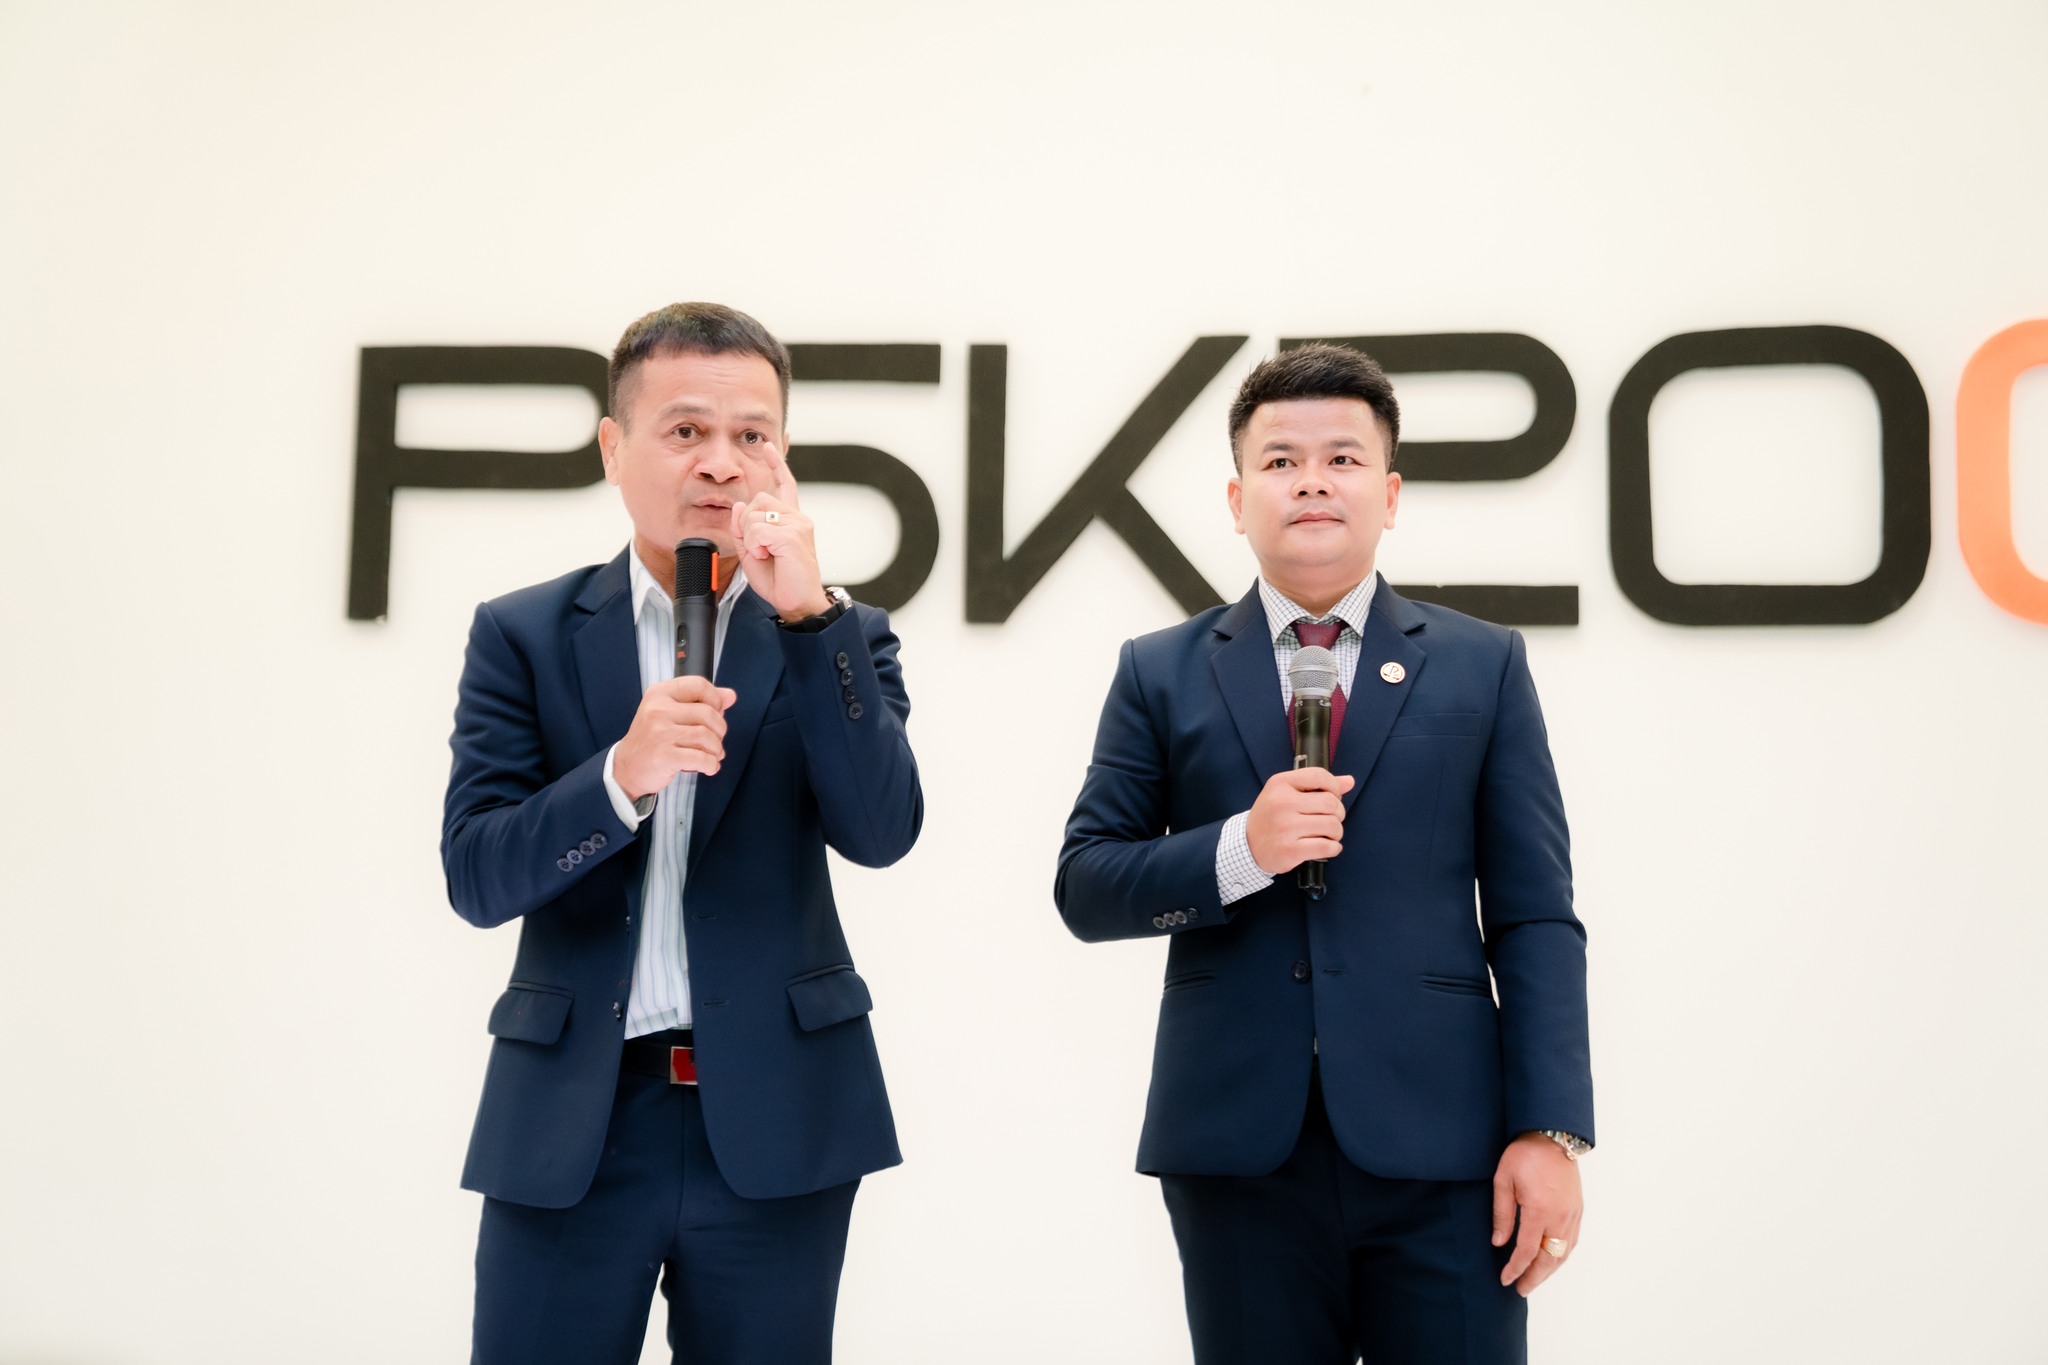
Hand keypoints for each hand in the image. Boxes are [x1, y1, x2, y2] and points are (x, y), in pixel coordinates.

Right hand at [612, 676, 736, 798]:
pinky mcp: (663, 756)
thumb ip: (701, 701)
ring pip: (706, 736)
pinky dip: (711, 764)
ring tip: (712, 755)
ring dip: (716, 749)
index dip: (715, 699)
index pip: (699, 685)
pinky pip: (701, 758)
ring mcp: (659, 733)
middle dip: (719, 729)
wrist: (627, 767)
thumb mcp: (672, 713)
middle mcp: (658, 710)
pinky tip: (708, 767)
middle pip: (708, 713)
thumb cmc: (653, 739)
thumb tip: (730, 695)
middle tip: (715, 740)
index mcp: (660, 694)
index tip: (717, 712)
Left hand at [730, 442, 828, 621]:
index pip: (784, 484)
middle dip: (748, 524)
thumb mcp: (753, 552)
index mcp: (790, 519)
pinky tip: (769, 557)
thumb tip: (740, 504)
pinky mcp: (793, 535)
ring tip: (767, 555)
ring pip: (755, 516)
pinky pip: (758, 531)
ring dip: (751, 538)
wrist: (799, 602)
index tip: (768, 446)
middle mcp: (797, 517)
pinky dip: (756, 546)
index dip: (776, 464)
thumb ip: (744, 528)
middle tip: (760, 549)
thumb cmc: (780, 580)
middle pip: (758, 500)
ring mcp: (797, 524)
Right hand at [1244, 767, 1354, 873]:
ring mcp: (1286, 828)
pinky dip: (1333, 848)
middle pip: (1331, 803)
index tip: (1334, 797)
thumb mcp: (1287, 793)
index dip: (1335, 787)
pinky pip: (1327, 847)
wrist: (1248, 845)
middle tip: (1330, 819)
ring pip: (1332, 826)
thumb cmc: (1271, 817)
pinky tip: (1327, 846)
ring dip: (1336, 832)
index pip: (1320, 776)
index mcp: (1280, 784)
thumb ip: (1318, 785)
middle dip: (1338, 813)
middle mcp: (1282, 803)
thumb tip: (1349, 781)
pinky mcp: (1290, 850)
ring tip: (1328, 834)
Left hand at [1492, 1133, 1583, 1296]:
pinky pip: (1572, 1240)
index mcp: (1539, 1210)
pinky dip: (1562, 1256)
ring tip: (1534, 1280)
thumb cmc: (1524, 1154)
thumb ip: (1502, 1213)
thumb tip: (1499, 1242)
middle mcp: (1560, 1216)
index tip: (1505, 1279)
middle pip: (1549, 1259)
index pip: (1527, 1251)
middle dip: (1534, 1277)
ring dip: (1549, 1270)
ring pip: (1563, 1253)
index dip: (1516, 1268)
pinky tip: (1553, 1261)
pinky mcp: (1578, 1209)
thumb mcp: (1503, 1180)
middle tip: (1521, 1289)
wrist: (1552, 1135)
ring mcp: (1572, 1214)